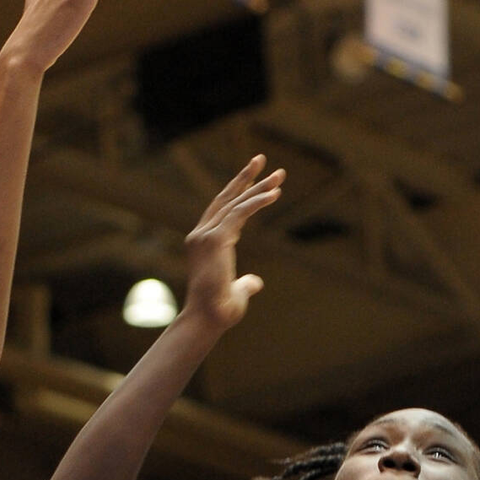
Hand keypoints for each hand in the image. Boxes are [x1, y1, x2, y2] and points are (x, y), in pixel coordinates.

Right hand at [181, 156, 285, 333]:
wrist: (208, 319)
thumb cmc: (219, 312)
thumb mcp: (236, 292)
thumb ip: (244, 283)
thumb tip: (255, 283)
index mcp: (202, 243)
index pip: (221, 210)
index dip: (238, 192)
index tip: (255, 177)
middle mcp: (200, 234)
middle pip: (226, 198)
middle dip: (246, 178)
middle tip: (262, 159)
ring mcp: (205, 235)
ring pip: (235, 203)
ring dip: (258, 186)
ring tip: (279, 174)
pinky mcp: (215, 239)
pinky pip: (240, 213)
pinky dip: (257, 202)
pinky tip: (275, 193)